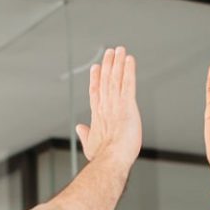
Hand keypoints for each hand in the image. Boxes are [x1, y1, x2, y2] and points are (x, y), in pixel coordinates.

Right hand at [76, 46, 140, 165]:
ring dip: (118, 63)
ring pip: (116, 79)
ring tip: (119, 50)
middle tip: (110, 52)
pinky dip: (129, 71)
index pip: (95, 92)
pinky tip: (129, 60)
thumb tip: (80, 128)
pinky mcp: (127, 106)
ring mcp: (116, 105)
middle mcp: (105, 106)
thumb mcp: (90, 145)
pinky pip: (128, 84)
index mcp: (97, 115)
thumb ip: (85, 134)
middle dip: (108, 65)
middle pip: (106, 81)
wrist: (111, 159)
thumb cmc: (102, 157)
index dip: (96, 79)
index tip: (96, 68)